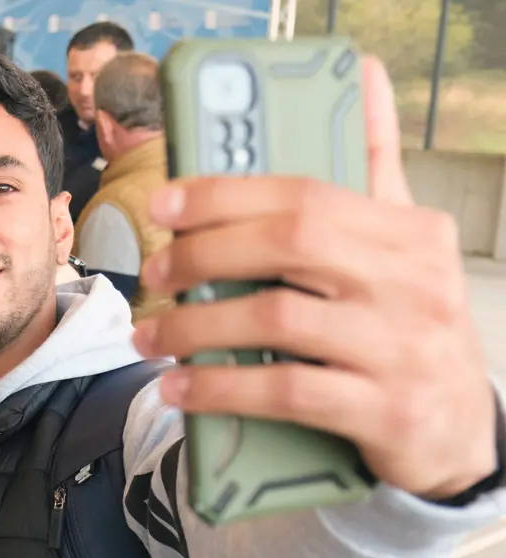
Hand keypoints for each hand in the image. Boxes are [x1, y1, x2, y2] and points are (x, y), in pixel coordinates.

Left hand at [131, 55, 497, 500]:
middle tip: (153, 273)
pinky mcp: (385, 411)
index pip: (304, 193)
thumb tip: (366, 78)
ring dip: (195, 327)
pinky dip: (221, 388)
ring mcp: (402, 348)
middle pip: (289, 243)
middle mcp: (413, 283)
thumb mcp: (400, 245)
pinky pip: (286, 392)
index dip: (224, 194)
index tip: (164, 204)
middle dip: (203, 253)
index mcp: (409, 232)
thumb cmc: (405, 324)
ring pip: (277, 319)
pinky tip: (180, 387)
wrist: (457, 428)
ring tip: (151, 336)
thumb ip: (371, 169)